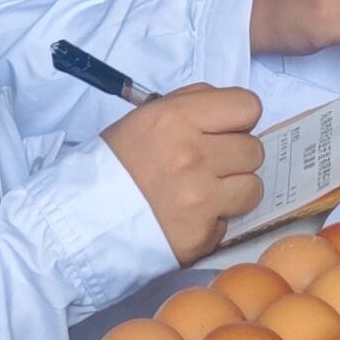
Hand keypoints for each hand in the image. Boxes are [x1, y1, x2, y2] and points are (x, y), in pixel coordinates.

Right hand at [104, 86, 265, 263]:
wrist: (85, 217)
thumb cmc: (116, 163)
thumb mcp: (145, 117)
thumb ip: (192, 104)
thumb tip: (232, 110)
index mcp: (177, 119)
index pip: (248, 106)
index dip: (239, 119)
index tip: (225, 131)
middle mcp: (193, 156)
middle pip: (254, 150)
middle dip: (236, 157)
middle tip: (210, 166)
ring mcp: (200, 199)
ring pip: (253, 188)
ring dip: (234, 191)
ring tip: (204, 193)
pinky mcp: (201, 236)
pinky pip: (229, 223)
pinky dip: (213, 222)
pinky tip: (187, 218)